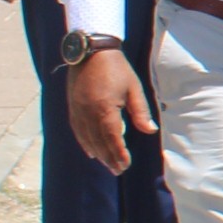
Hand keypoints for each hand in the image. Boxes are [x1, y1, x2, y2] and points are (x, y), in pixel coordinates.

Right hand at [68, 47, 150, 176]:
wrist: (91, 51)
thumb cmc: (116, 68)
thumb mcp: (134, 88)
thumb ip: (140, 112)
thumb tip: (150, 130)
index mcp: (105, 108)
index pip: (112, 138)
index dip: (119, 154)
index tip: (125, 165)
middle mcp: (88, 113)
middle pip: (99, 142)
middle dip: (109, 158)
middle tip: (118, 170)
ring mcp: (78, 111)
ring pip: (87, 138)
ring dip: (97, 153)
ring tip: (107, 165)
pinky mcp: (72, 107)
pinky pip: (77, 130)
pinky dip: (84, 143)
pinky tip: (91, 151)